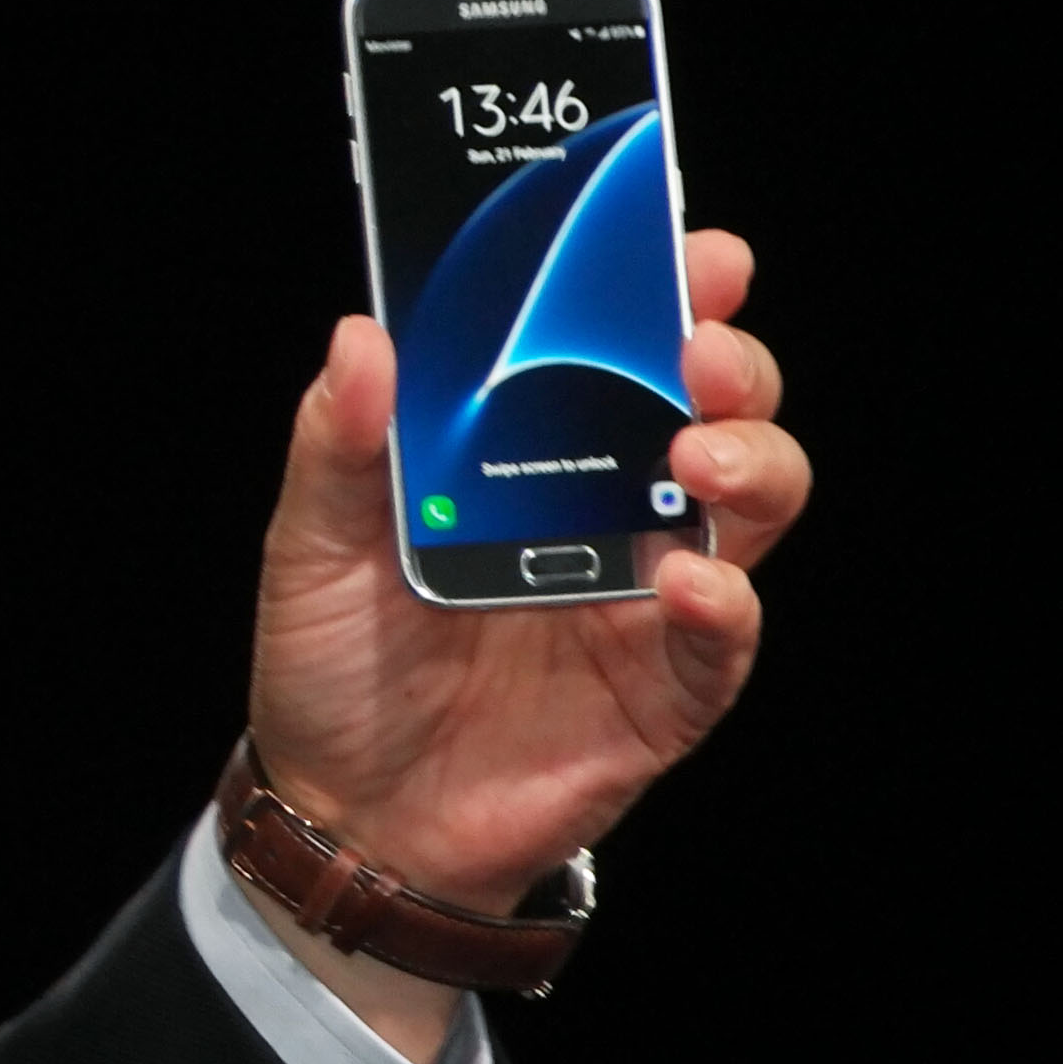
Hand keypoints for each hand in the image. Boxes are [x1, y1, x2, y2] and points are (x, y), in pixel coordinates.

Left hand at [238, 232, 800, 1048]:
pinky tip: (694, 584)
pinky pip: (722, 643)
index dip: (666, 290)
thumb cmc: (335, 666)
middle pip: (712, 409)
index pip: (617, 348)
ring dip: (750, 462)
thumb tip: (362, 336)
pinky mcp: (662, 694)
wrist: (347, 817)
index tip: (692, 246)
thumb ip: (338, 447)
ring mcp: (644, 599)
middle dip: (728, 361)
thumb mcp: (311, 543)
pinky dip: (726, 607)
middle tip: (698, 344)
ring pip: (751, 508)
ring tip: (698, 450)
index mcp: (531, 453)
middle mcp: (607, 511)